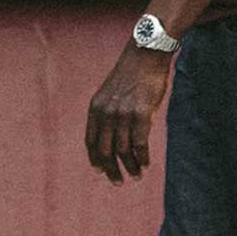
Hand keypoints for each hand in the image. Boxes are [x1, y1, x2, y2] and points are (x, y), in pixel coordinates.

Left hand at [84, 44, 173, 181]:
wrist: (146, 53)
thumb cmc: (132, 73)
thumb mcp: (111, 92)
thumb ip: (108, 112)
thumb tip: (112, 136)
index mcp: (95, 108)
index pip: (90, 142)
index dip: (95, 159)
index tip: (101, 171)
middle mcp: (106, 113)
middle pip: (105, 151)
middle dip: (111, 170)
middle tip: (118, 182)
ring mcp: (123, 114)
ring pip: (123, 151)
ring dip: (130, 167)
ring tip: (136, 175)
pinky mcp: (141, 113)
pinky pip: (140, 143)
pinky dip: (143, 158)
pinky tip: (146, 164)